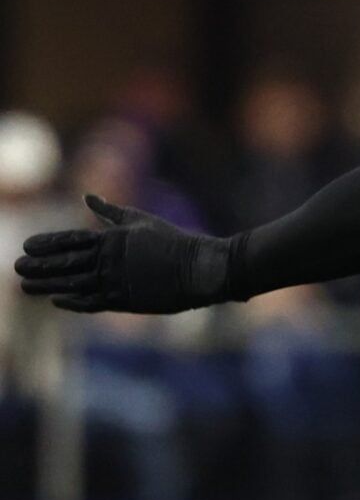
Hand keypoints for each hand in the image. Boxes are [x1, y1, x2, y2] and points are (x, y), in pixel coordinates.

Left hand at [15, 194, 237, 313]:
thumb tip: (88, 196)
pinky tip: (56, 301)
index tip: (26, 246)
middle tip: (16, 267)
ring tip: (25, 287)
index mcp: (113, 238)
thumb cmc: (176, 242)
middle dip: (39, 266)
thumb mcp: (142, 221)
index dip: (47, 244)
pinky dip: (72, 302)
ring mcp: (116, 281)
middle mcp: (110, 260)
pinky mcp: (125, 300)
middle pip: (65, 264)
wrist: (201, 269)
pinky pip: (91, 302)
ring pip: (72, 284)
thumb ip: (112, 212)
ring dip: (47, 285)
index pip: (70, 241)